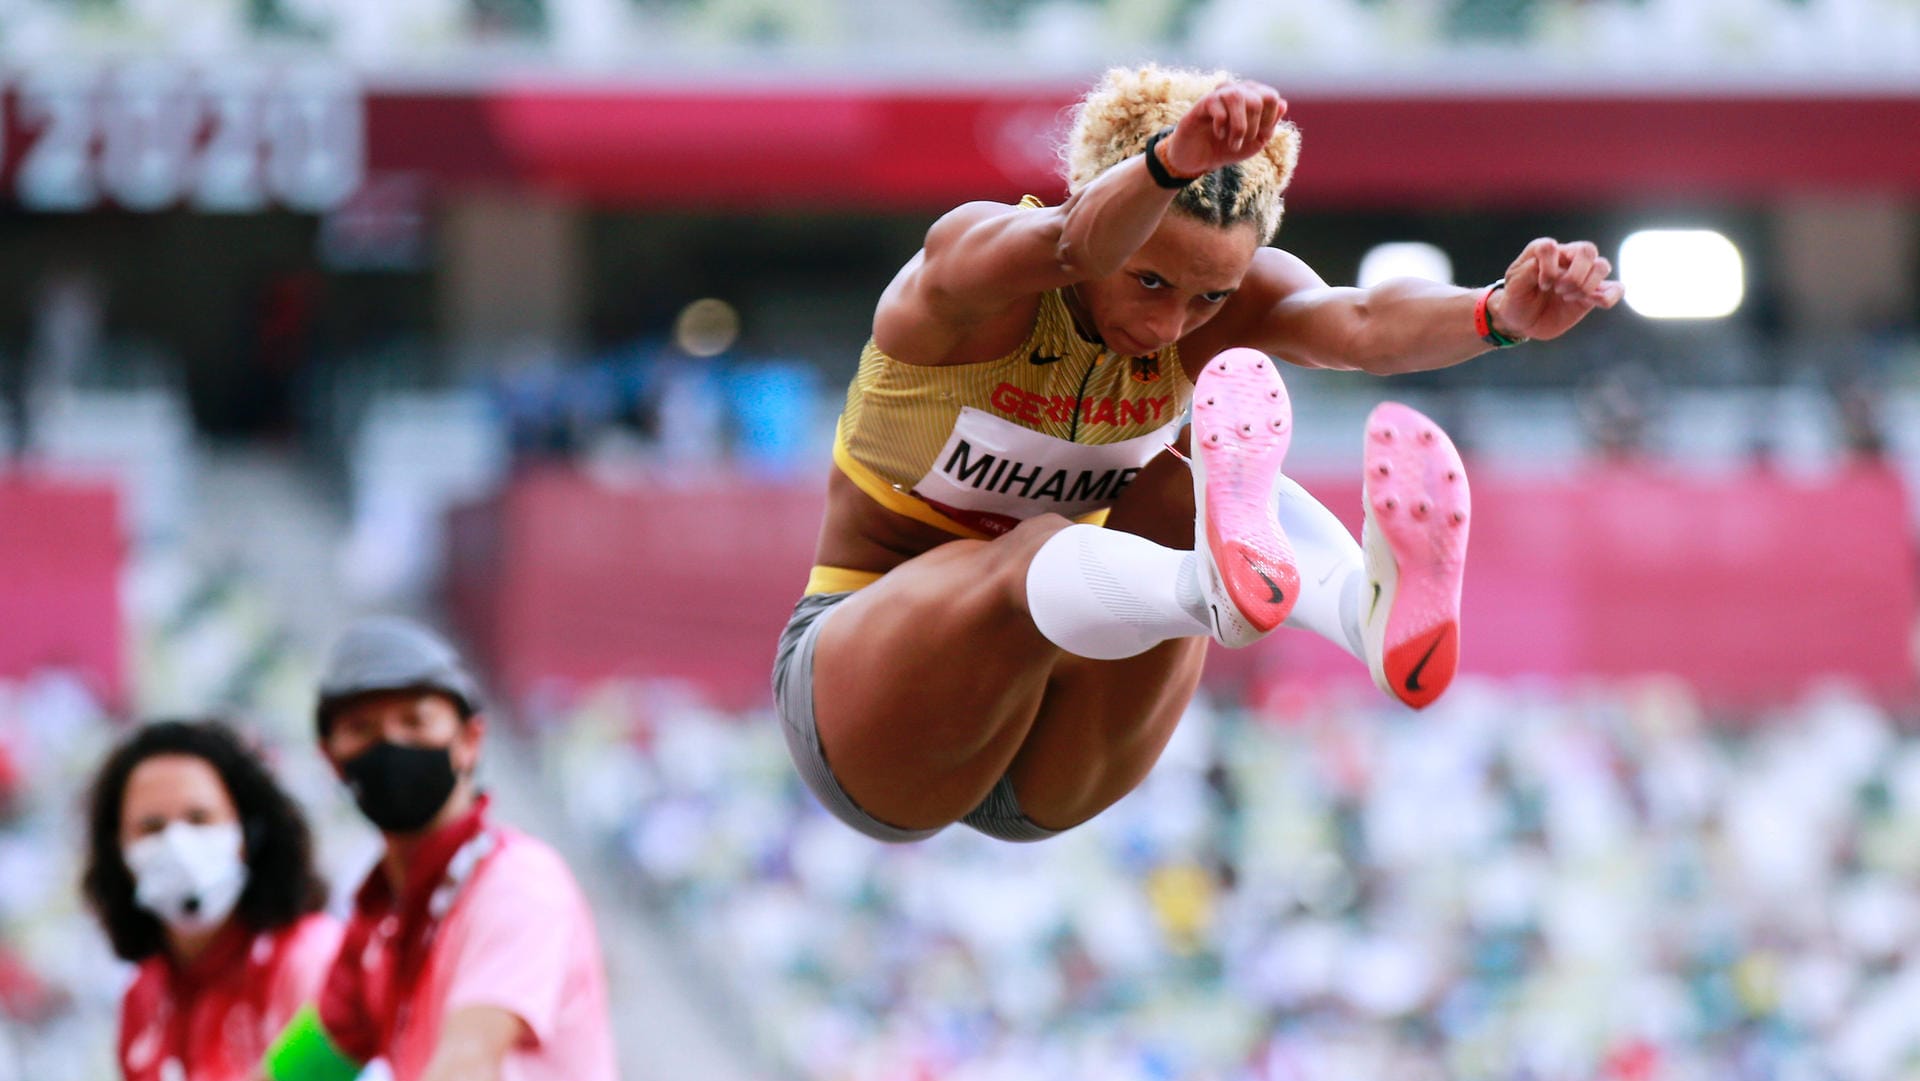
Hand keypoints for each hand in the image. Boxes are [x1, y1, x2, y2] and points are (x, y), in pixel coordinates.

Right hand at [1160, 81, 1286, 178]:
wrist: (1199, 160)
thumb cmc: (1227, 148)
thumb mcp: (1255, 142)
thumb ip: (1270, 125)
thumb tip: (1283, 104)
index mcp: (1251, 97)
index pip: (1270, 97)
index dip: (1270, 119)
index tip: (1260, 136)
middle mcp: (1236, 91)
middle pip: (1256, 98)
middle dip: (1254, 126)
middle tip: (1243, 142)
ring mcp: (1218, 95)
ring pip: (1237, 97)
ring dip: (1239, 127)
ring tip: (1233, 142)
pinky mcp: (1202, 104)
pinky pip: (1218, 107)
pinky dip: (1222, 125)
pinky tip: (1218, 134)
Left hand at [1492, 238, 1624, 341]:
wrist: (1522, 321)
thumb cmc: (1516, 299)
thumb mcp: (1513, 287)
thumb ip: (1528, 272)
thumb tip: (1555, 268)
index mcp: (1545, 251)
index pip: (1552, 247)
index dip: (1548, 267)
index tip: (1541, 284)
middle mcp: (1567, 258)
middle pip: (1587, 249)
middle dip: (1574, 274)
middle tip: (1558, 290)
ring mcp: (1582, 275)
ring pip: (1602, 265)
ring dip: (1587, 285)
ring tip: (1569, 297)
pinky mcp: (1593, 294)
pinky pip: (1616, 288)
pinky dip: (1609, 296)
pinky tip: (1593, 303)